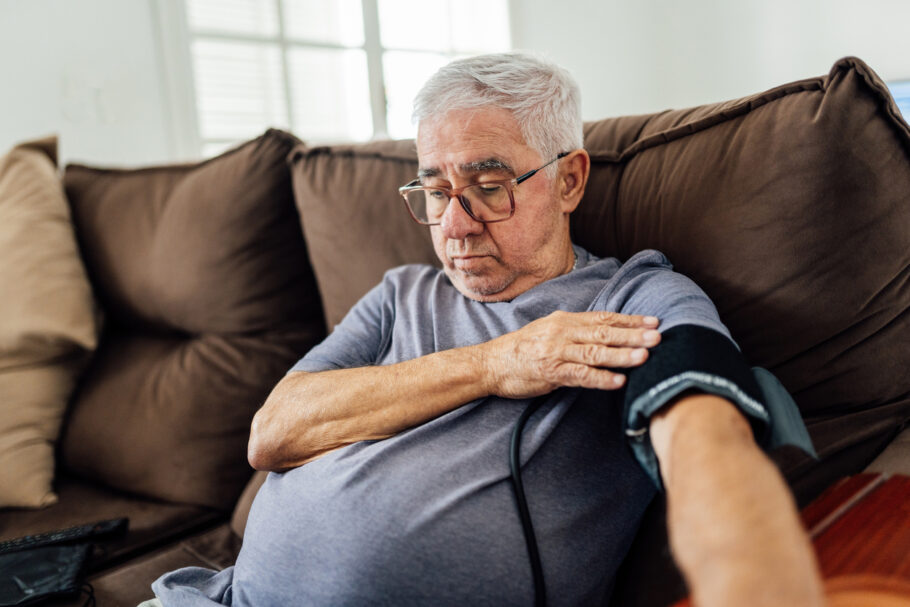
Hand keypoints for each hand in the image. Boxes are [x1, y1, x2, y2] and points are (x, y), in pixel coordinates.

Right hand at [477, 310, 660, 398]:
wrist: (491, 362)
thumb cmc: (522, 348)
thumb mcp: (549, 330)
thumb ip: (575, 330)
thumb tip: (605, 330)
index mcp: (565, 320)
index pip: (603, 318)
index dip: (630, 320)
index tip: (653, 321)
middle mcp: (563, 332)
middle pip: (604, 332)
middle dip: (633, 335)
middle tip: (658, 336)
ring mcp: (557, 352)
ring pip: (595, 352)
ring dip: (621, 355)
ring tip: (644, 357)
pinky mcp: (551, 373)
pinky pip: (580, 376)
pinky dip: (600, 378)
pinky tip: (618, 381)